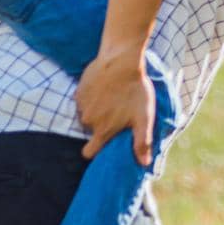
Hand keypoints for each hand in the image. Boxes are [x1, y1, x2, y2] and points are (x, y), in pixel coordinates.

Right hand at [77, 51, 156, 166]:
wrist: (121, 60)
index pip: (89, 152)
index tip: (104, 144)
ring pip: (86, 115)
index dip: (95, 151)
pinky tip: (105, 88)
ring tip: (113, 98)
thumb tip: (144, 164)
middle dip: (100, 126)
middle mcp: (88, 121)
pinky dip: (92, 97)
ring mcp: (81, 105)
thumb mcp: (144, 117)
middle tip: (116, 113)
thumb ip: (142, 142)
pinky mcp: (79, 90)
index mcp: (102, 130)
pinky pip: (83, 100)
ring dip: (97, 110)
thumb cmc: (135, 89)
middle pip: (90, 131)